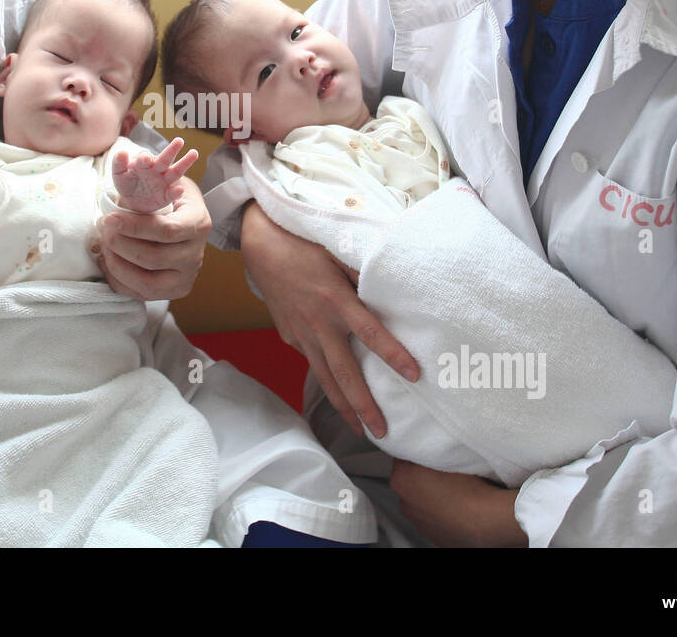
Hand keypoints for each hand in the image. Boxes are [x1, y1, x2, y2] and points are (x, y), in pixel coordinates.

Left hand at [98, 175, 210, 301]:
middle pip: (153, 257)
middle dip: (120, 243)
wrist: (186, 223)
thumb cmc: (171, 198)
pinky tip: (108, 260)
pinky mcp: (172, 292)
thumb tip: (131, 158)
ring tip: (103, 244)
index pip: (166, 231)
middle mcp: (196, 255)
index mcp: (198, 224)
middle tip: (102, 228)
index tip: (108, 217)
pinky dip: (117, 279)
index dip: (133, 226)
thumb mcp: (167, 181)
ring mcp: (185, 277)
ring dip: (116, 262)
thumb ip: (149, 173)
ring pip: (146, 281)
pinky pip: (139, 294)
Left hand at [111, 137, 198, 213]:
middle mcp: (156, 170)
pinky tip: (180, 189)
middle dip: (171, 150)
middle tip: (179, 141)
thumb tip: (121, 152)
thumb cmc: (127, 183)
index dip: (145, 158)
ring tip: (193, 153)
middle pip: (164, 159)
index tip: (145, 158)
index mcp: (144, 163)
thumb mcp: (119, 174)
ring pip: (175, 172)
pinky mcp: (167, 195)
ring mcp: (164, 182)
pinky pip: (172, 194)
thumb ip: (119, 163)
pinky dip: (176, 192)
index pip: (145, 159)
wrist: (133, 201)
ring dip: (184, 163)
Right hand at [240, 201, 419, 438]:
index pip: (372, 334)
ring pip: (325, 376)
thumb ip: (364, 273)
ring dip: (343, 405)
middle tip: (382, 432)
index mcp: (336, 300)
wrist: (261, 245)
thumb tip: (390, 288)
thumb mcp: (338, 251)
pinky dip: (324, 378)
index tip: (415, 376)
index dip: (393, 356)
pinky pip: (310, 360)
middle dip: (364, 406)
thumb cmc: (304, 243)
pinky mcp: (289, 335)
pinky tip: (335, 390)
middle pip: (345, 373)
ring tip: (359, 428)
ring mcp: (301, 333)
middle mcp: (319, 324)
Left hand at [389, 460, 526, 546]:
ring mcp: (419, 523)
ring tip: (455, 490)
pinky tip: (459, 507)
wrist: (485, 519)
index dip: (418, 451)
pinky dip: (444, 513)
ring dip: (434, 496)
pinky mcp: (435, 538)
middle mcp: (404, 504)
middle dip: (423, 475)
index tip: (431, 450)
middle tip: (444, 469)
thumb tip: (427, 445)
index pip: (402, 458)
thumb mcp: (445, 454)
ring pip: (423, 502)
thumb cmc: (467, 485)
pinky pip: (436, 519)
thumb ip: (428, 447)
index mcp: (400, 480)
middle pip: (411, 481)